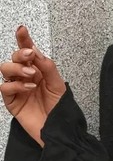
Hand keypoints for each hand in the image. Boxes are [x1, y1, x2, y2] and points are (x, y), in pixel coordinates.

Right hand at [0, 24, 65, 145]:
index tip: (22, 30)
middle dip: (21, 54)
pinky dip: (16, 84)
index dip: (23, 40)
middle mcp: (25, 77)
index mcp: (37, 71)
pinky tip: (29, 87)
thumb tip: (35, 51)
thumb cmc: (60, 109)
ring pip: (5, 69)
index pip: (27, 52)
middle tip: (30, 56)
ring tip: (31, 75)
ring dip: (17, 67)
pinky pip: (5, 87)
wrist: (59, 130)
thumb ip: (47, 67)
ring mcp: (17, 88)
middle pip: (14, 58)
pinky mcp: (11, 101)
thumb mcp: (58, 85)